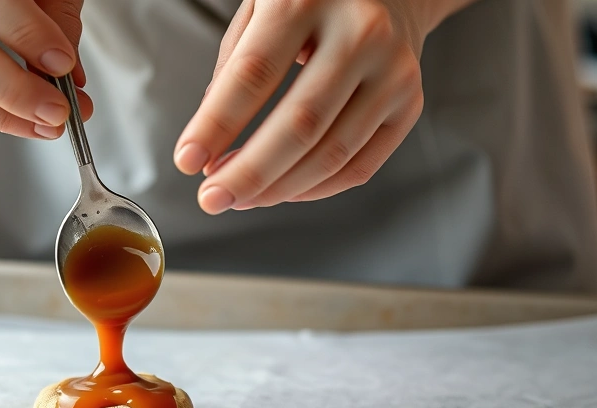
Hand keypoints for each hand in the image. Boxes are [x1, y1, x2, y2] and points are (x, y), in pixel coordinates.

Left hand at [175, 0, 444, 213]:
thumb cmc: (313, 0)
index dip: (215, 125)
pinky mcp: (410, 103)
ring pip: (330, 154)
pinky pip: (358, 166)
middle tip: (212, 198)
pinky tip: (282, 191)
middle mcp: (359, 31)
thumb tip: (211, 142)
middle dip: (248, 173)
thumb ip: (233, 67)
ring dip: (277, 189)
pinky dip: (313, 190)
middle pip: (298, 124)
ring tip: (240, 197)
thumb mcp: (261, 7)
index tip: (187, 160)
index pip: (253, 74)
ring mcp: (393, 69)